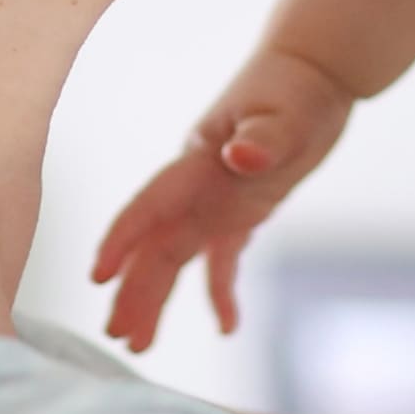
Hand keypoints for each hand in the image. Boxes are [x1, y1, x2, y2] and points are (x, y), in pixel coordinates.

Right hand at [91, 47, 354, 351]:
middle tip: (119, 336)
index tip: (99, 276)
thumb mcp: (288, 113)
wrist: (315, 69)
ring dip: (158, 296)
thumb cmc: (298, 85)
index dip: (124, 239)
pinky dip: (220, 290)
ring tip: (140, 344)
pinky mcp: (245, 208)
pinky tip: (228, 328)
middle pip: (158, 243)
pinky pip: (223, 256)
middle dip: (135, 288)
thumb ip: (263, 138)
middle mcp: (200, 184)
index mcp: (200, 160)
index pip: (153, 204)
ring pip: (178, 256)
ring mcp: (220, 198)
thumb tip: (237, 157)